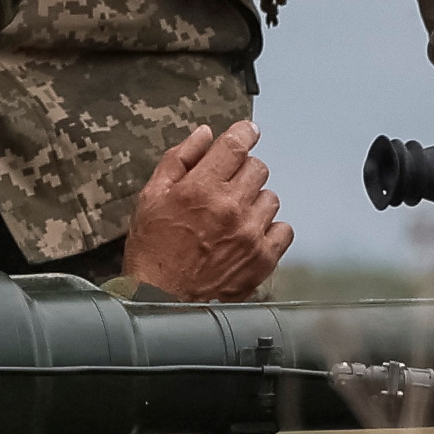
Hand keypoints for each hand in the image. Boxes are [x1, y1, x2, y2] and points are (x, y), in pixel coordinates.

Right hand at [123, 122, 290, 298]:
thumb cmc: (153, 252)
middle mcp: (230, 208)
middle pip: (257, 168)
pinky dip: (269, 229)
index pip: (236, 145)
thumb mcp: (151, 198)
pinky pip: (283, 229)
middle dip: (242, 173)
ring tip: (233, 218)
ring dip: (254, 202)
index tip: (248, 133)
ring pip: (270, 198)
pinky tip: (249, 236)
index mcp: (201, 188)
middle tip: (225, 189)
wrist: (161, 301)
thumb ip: (179, 160)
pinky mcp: (263, 258)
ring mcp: (250, 234)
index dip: (244, 133)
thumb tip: (204, 135)